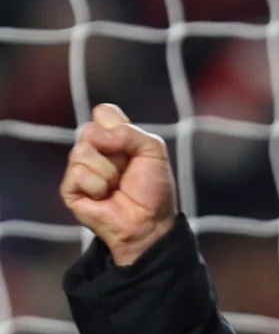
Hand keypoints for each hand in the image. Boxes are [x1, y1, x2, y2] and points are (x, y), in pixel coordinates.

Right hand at [60, 104, 178, 265]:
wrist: (149, 222)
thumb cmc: (153, 188)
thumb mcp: (154, 150)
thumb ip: (130, 133)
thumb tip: (99, 136)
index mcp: (112, 136)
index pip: (103, 112)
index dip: (118, 126)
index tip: (132, 146)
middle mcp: (93, 149)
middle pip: (89, 130)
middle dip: (115, 151)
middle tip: (126, 170)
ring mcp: (79, 168)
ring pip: (82, 151)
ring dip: (108, 171)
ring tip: (116, 186)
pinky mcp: (69, 187)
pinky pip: (78, 173)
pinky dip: (98, 186)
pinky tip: (104, 196)